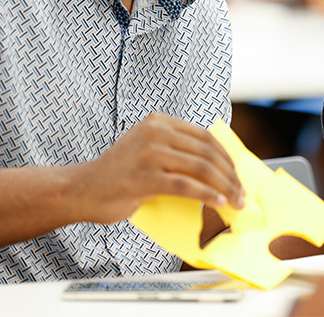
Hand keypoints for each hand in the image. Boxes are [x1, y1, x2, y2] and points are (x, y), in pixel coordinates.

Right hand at [68, 113, 244, 223]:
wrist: (82, 190)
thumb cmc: (119, 175)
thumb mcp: (149, 151)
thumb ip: (176, 151)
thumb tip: (217, 168)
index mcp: (159, 122)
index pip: (204, 136)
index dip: (226, 156)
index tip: (238, 173)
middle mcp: (155, 132)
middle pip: (206, 152)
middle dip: (229, 174)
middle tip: (241, 191)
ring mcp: (150, 153)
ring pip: (200, 167)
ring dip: (223, 186)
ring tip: (234, 200)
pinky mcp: (145, 177)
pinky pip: (186, 186)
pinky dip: (207, 195)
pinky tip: (218, 202)